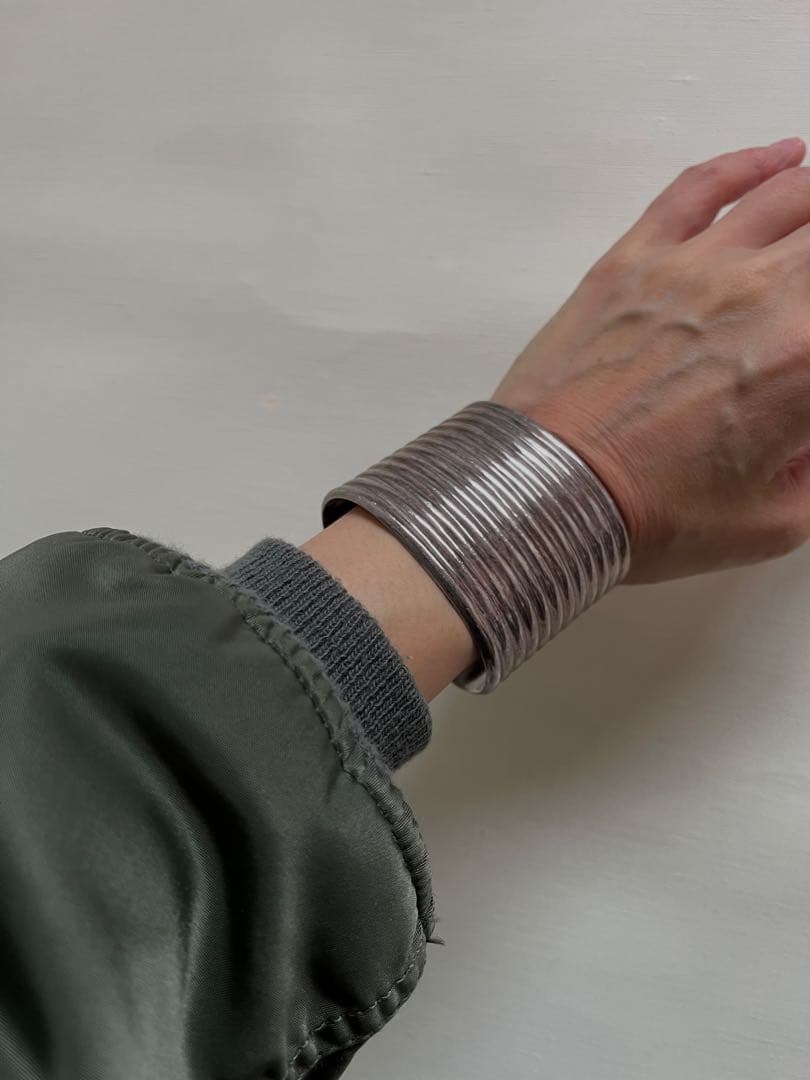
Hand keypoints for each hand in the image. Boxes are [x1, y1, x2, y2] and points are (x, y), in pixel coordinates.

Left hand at [492, 138, 809, 582]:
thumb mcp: (773, 522)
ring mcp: (693, 266)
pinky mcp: (634, 257)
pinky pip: (702, 186)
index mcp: (807, 359)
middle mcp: (761, 295)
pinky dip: (750, 163)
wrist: (548, 495)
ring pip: (787, 195)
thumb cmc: (652, 515)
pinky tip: (780, 155)